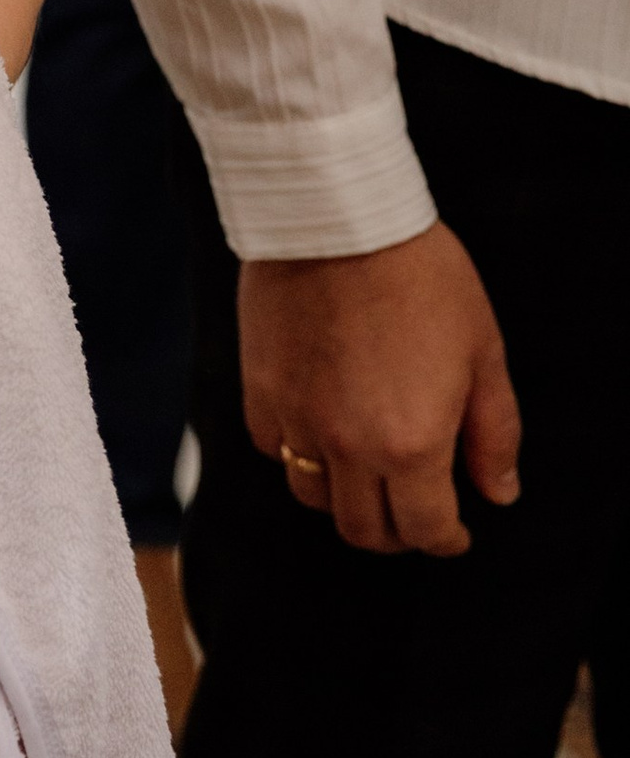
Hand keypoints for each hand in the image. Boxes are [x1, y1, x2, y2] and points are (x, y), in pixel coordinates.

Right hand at [240, 221, 519, 556]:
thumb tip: (499, 493)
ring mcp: (297, 422)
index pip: (426, 529)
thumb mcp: (482, 351)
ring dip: (344, 498)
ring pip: (312, 497)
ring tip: (366, 474)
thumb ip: (494, 432)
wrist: (337, 218)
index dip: (446, 540)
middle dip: (396, 533)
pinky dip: (299, 455)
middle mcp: (348, 446)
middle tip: (414, 512)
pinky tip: (322, 429)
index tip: (455, 531)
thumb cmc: (422, 276)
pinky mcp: (259, 392)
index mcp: (412, 443)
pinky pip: (274, 449)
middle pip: (363, 529)